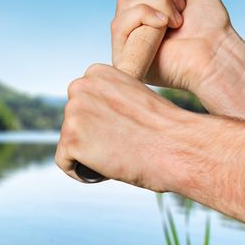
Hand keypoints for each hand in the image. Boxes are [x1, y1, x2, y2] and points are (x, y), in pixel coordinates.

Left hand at [55, 63, 194, 190]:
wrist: (180, 147)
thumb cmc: (165, 129)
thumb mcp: (134, 99)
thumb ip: (109, 100)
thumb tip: (95, 116)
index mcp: (96, 72)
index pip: (82, 103)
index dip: (101, 122)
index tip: (124, 129)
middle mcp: (79, 86)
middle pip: (72, 122)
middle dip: (92, 137)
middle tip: (123, 144)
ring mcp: (73, 112)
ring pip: (69, 142)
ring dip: (89, 154)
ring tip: (120, 154)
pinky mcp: (71, 139)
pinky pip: (64, 162)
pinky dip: (81, 173)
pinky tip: (106, 169)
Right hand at [112, 0, 236, 95]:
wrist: (215, 53)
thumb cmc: (210, 25)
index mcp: (147, 0)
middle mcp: (134, 15)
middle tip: (181, 9)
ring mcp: (126, 33)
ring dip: (161, 5)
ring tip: (175, 23)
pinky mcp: (123, 50)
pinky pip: (123, 17)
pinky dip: (148, 16)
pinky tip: (163, 30)